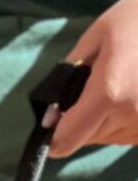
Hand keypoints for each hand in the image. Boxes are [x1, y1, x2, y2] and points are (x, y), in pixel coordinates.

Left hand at [50, 0, 137, 157]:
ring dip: (107, 120)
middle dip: (82, 120)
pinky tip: (136, 92)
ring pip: (111, 138)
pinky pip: (132, 134)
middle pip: (87, 139)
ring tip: (124, 83)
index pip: (65, 141)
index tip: (58, 119)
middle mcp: (132, 115)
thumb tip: (50, 118)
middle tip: (98, 86)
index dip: (55, 135)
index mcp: (109, 94)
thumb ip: (68, 79)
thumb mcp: (96, 38)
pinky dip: (127, 120)